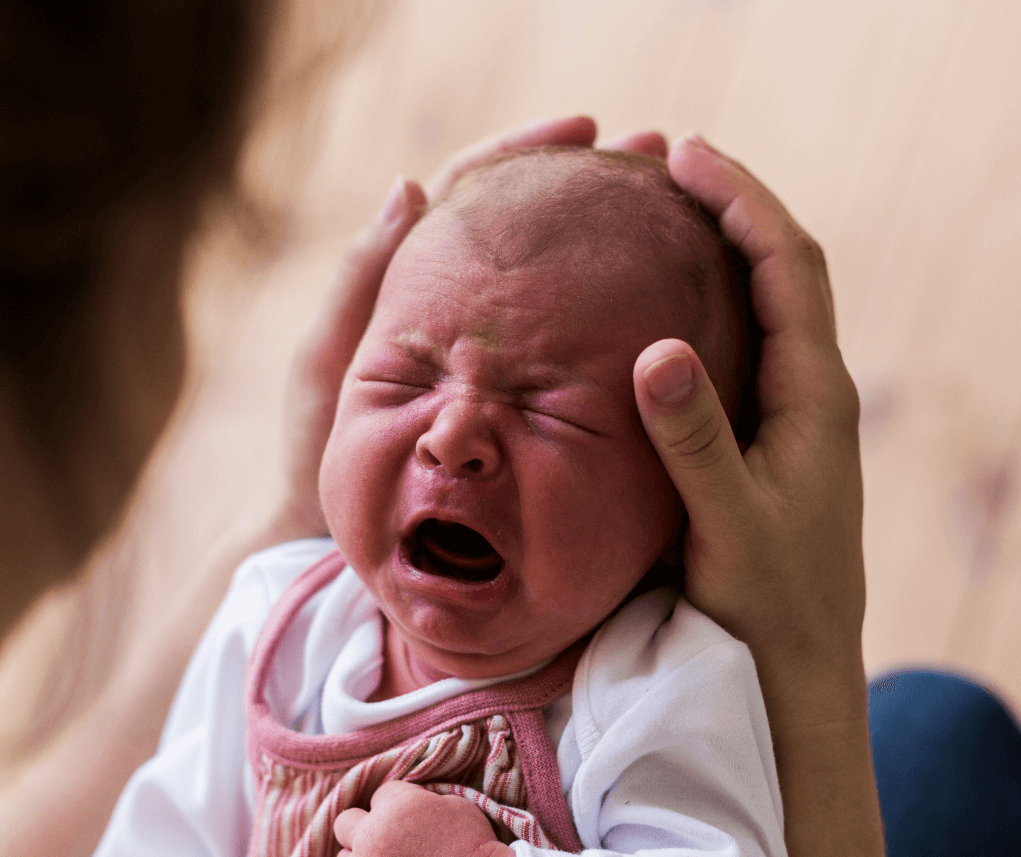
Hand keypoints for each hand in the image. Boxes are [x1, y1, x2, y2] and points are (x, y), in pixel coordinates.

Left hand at [269, 115, 645, 541]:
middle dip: (589, 187)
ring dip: (607, 243)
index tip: (585, 129)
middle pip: (530, 229)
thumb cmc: (318, 450)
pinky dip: (603, 321)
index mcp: (414, 283)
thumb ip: (360, 281)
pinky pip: (564, 353)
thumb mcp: (328, 361)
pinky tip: (653, 307)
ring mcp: (493, 356)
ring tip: (671, 214)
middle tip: (655, 157)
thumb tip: (412, 186)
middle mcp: (463, 310)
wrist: (333, 532)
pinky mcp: (516, 403)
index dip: (526, 154)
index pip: (475, 193)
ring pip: (554, 285)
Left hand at [333, 781, 521, 856]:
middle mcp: (372, 838)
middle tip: (387, 834)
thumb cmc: (475, 847)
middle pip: (345, 822)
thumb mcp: (455, 804)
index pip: (381, 793)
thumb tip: (409, 805)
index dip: (399, 801)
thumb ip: (420, 801)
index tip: (414, 814)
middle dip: (363, 823)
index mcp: (395, 807)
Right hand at [633, 136, 863, 685]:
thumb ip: (695, 441)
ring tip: (665, 217)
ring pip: (766, 308)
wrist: (797, 664)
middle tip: (667, 165)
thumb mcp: (728, 524)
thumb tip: (657, 349)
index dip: (742, 201)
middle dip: (733, 208)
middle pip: (783, 271)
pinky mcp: (770, 443)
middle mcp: (813, 394)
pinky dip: (713, 308)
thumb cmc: (768, 602)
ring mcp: (794, 418)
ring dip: (724, 252)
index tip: (685, 156)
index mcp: (815, 396)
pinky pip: (746, 350)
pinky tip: (668, 312)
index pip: (788, 267)